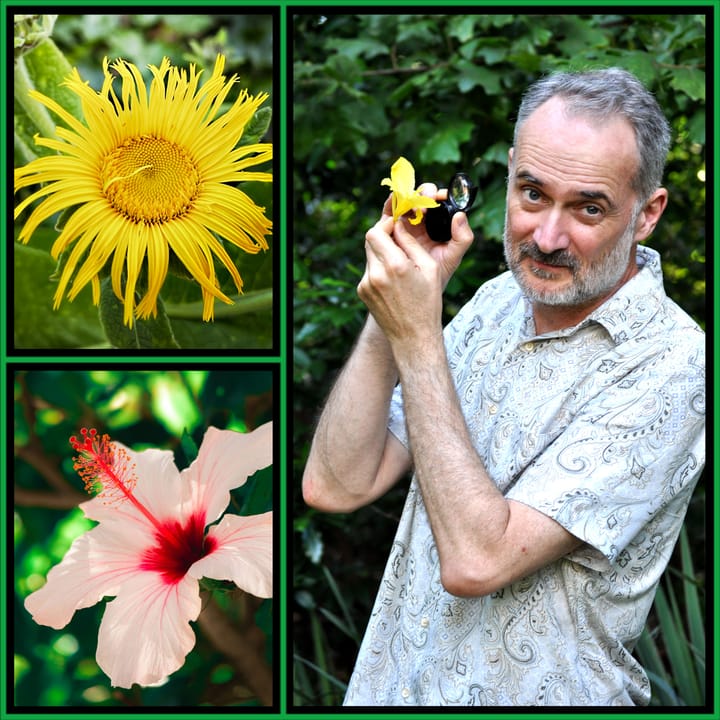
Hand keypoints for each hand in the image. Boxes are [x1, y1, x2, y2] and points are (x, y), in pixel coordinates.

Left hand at [357, 188, 473, 346]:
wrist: (413, 336)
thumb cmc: (428, 302)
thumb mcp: (429, 268)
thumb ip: (411, 243)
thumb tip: (398, 225)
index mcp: (395, 265)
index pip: (377, 231)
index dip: (385, 224)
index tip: (396, 224)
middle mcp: (376, 274)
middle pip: (370, 240)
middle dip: (383, 235)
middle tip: (397, 238)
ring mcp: (366, 284)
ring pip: (369, 255)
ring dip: (382, 252)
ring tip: (399, 264)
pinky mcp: (362, 292)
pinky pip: (369, 270)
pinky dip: (379, 269)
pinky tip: (394, 281)